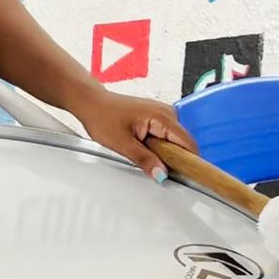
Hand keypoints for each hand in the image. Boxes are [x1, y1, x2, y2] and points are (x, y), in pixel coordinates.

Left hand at [68, 88, 198, 181]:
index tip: (182, 176)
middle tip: (149, 161)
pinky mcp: (157, 117)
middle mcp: (167, 112)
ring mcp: (163, 114)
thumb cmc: (101, 116)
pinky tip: (142, 144)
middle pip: (183, 145)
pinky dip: (157, 145)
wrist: (90, 102)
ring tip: (140, 148)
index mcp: (163, 117)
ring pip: (174, 142)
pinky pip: (166, 136)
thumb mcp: (122, 144)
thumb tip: (162, 174)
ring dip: (163, 152)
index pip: (189, 145)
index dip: (188, 162)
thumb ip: (144, 160)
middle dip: (171, 158)